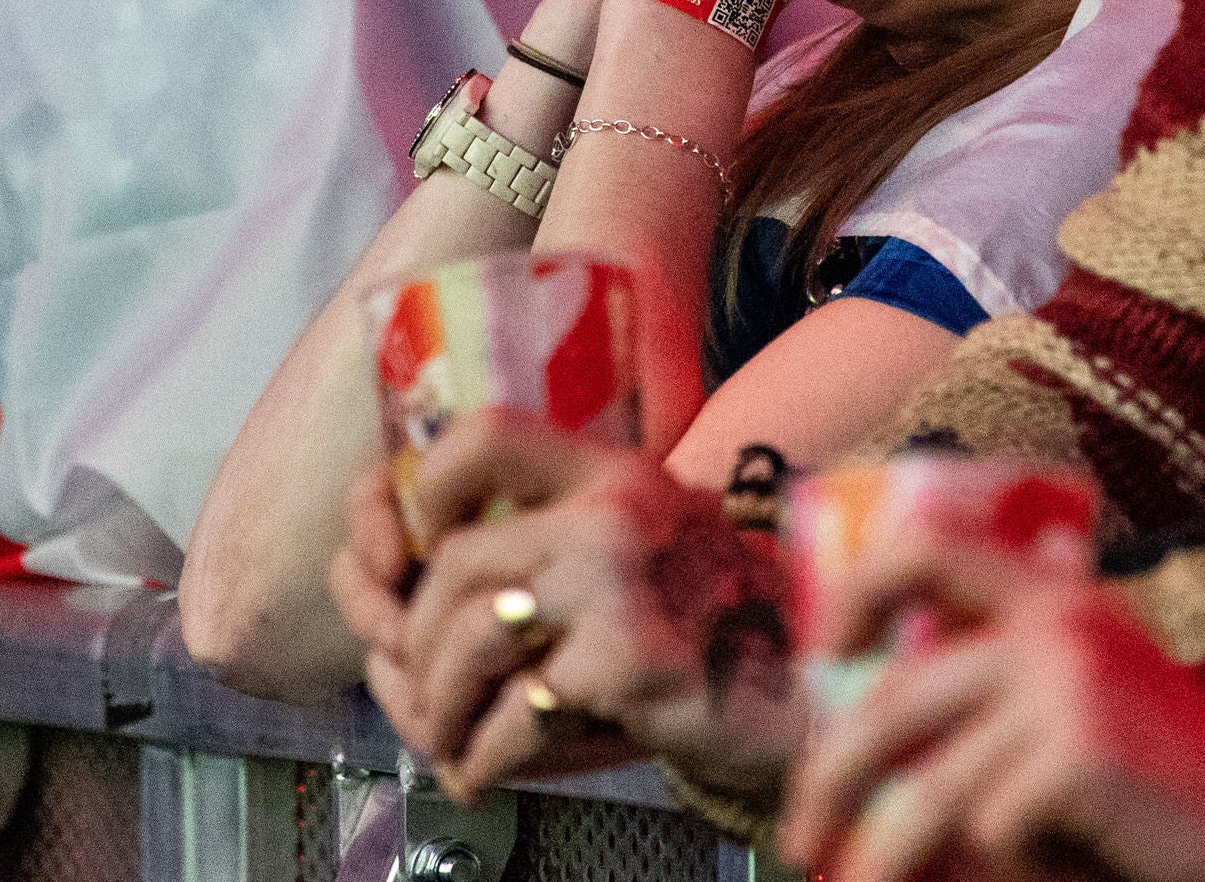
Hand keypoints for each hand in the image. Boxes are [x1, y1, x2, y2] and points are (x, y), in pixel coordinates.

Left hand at [350, 409, 799, 802]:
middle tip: (417, 688)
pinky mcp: (630, 661)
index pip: (483, 435)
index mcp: (608, 474)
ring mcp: (621, 583)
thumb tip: (400, 585)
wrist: (805, 688)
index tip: (412, 551)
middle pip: (456, 563)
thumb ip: (547, 545)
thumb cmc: (705, 627)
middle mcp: (612, 512)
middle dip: (415, 640)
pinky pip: (513, 712)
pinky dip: (482, 755)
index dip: (423, 490)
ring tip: (448, 739)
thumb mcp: (633, 552)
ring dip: (438, 708)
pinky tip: (484, 769)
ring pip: (470, 639)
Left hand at [787, 527, 1204, 881]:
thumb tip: (878, 731)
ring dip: (879, 861)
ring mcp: (1065, 688)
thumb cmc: (1180, 788)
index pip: (930, 548)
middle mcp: (1054, 626)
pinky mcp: (1078, 754)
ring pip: (925, 791)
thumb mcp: (1094, 703)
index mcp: (1056, 598)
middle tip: (801, 838)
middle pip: (893, 701)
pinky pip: (990, 831)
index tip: (826, 656)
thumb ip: (1010, 692)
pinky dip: (1008, 871)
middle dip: (828, 779)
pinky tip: (1059, 870)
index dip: (861, 593)